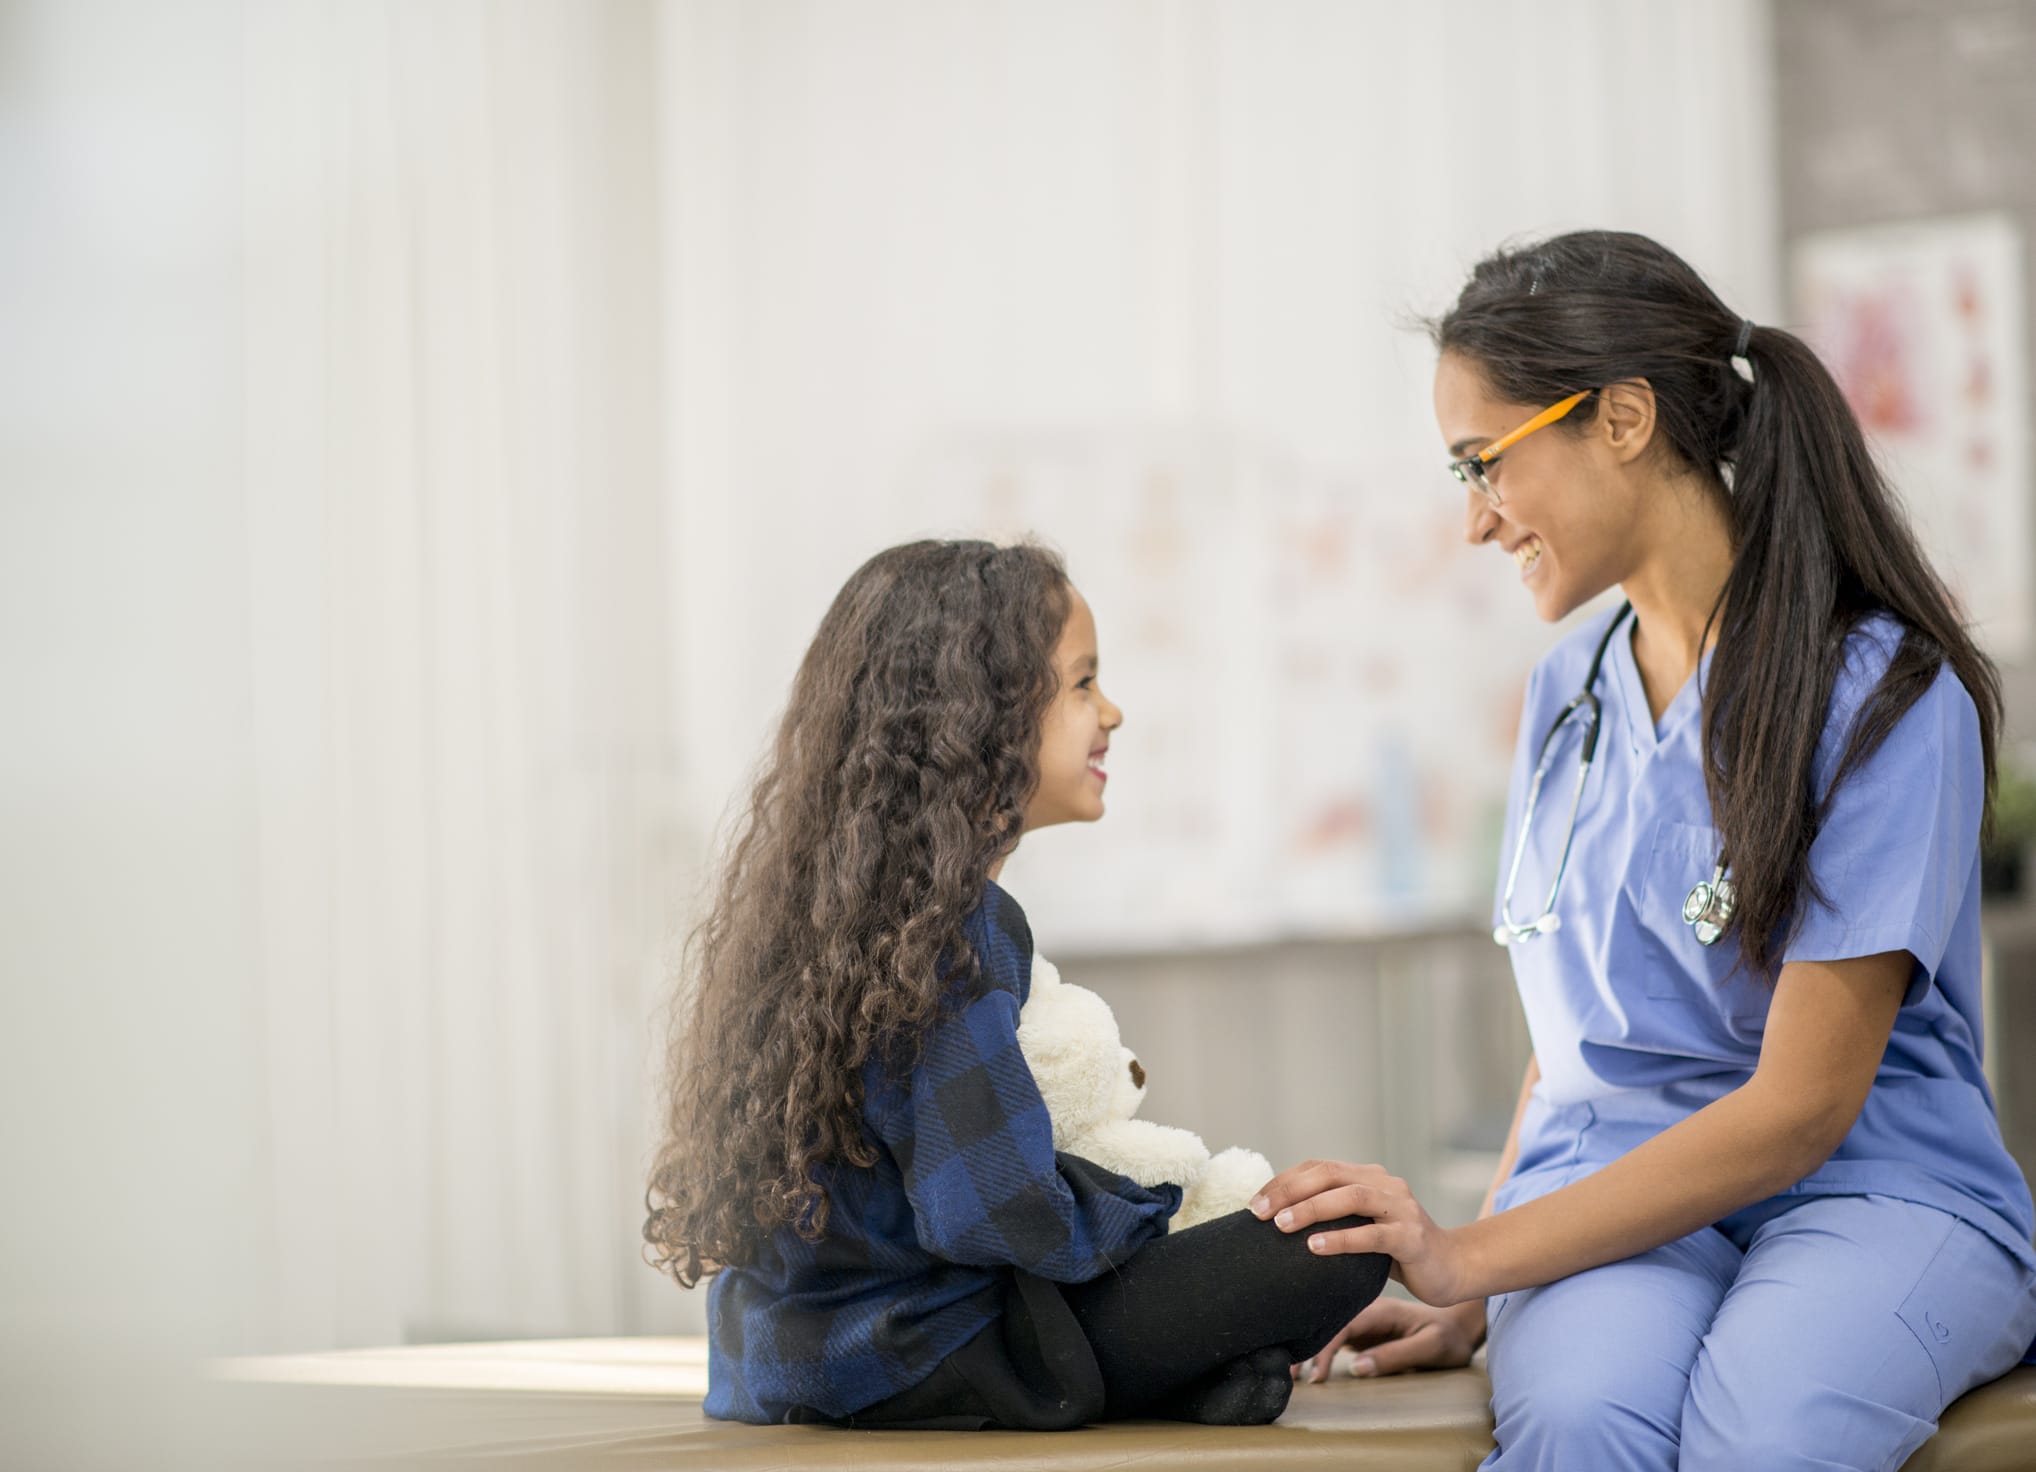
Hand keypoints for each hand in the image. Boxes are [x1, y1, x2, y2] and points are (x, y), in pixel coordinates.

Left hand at [1250, 1159, 1473, 1306]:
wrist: (1451, 1268)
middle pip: (1329, 1175)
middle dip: (1289, 1191)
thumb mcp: (1362, 1226)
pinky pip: (1374, 1235)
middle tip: (1259, 1211)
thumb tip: (1279, 1220)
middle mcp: (1385, 1184)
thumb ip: (1334, 1215)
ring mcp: (1401, 1209)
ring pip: (1352, 1197)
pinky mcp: (1413, 1238)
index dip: (1284, 1181)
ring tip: (1282, 1225)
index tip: (1255, 1203)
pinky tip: (1315, 1247)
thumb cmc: (1397, 1250)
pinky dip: (1342, 1239)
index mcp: (1369, 1177)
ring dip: (1312, 1209)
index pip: (1318, 1168)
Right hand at [1292, 1296, 1485, 1382]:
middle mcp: (1367, 1310)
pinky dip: (1322, 1349)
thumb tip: (1357, 1367)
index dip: (1324, 1349)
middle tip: (1288, 1372)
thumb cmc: (1449, 1337)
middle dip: (1306, 1347)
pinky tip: (1310, 1364)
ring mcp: (1365, 1319)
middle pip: (1327, 1324)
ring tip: (1292, 1372)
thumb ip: (1395, 1355)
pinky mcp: (1366, 1329)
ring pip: (1329, 1329)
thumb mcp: (1429, 1348)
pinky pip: (1337, 1335)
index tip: (1314, 1374)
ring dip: (1310, 1349)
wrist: (1463, 1325)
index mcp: (1380, 1309)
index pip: (1341, 1325)